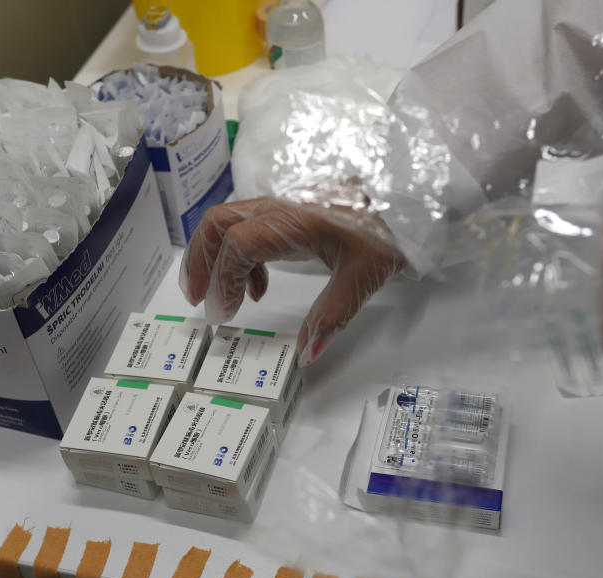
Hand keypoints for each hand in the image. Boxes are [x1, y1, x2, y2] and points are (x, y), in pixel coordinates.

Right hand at [180, 197, 405, 364]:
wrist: (404, 198)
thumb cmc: (387, 231)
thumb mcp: (364, 277)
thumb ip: (332, 316)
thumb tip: (306, 353)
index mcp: (296, 221)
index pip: (238, 244)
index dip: (222, 279)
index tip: (224, 314)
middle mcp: (281, 206)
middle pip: (218, 223)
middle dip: (199, 261)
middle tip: (197, 300)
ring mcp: (282, 204)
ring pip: (228, 222)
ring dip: (214, 257)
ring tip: (223, 298)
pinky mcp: (287, 209)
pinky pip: (248, 227)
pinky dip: (240, 256)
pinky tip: (258, 288)